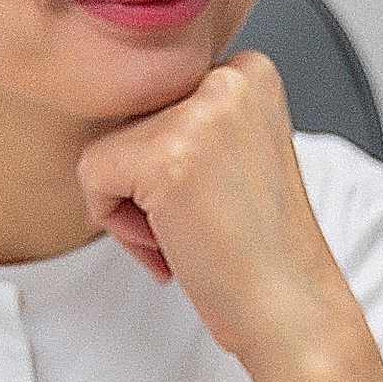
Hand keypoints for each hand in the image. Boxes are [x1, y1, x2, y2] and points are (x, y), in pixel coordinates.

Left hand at [74, 53, 357, 376]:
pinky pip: (91, 176)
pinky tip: (175, 241)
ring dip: (134, 208)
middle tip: (203, 223)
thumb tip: (121, 110)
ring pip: (107, 150)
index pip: (156, 101)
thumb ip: (192, 120)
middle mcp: (228, 77)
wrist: (291, 310)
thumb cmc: (261, 249)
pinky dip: (118, 224)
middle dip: (147, 184)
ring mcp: (197, 113)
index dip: (170, 164)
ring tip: (192, 234)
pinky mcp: (164, 154)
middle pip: (129, 121)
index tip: (216, 199)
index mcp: (249, 72)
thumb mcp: (237, 154)